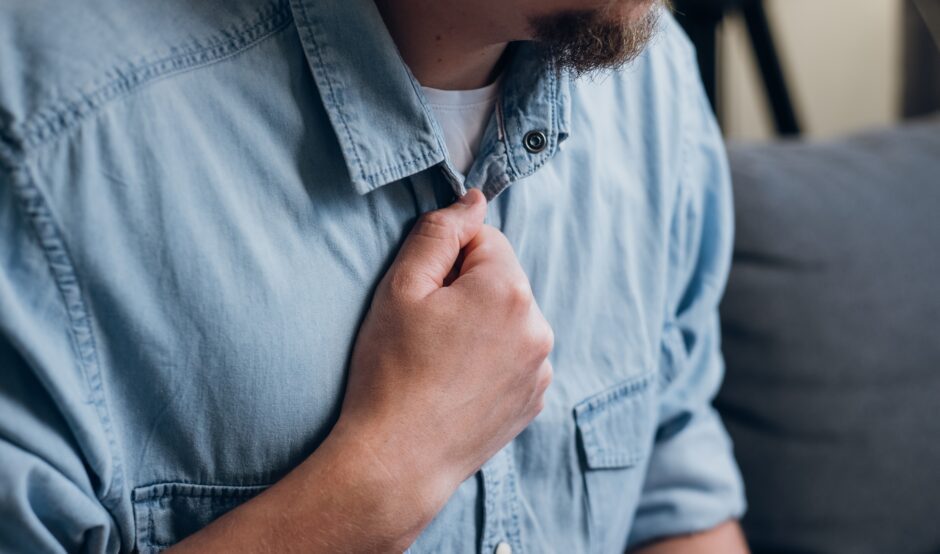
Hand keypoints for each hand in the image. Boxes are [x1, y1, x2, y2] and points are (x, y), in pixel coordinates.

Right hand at [167, 189, 552, 553]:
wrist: (397, 461)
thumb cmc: (390, 371)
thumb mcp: (401, 287)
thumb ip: (440, 231)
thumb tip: (473, 200)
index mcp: (508, 290)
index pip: (484, 241)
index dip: (446, 263)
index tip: (423, 299)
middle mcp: (538, 326)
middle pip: (500, 280)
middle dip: (466, 293)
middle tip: (427, 333)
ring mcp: (541, 367)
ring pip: (508, 318)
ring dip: (480, 326)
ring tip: (439, 363)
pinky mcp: (535, 398)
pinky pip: (515, 356)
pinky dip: (491, 360)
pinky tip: (456, 384)